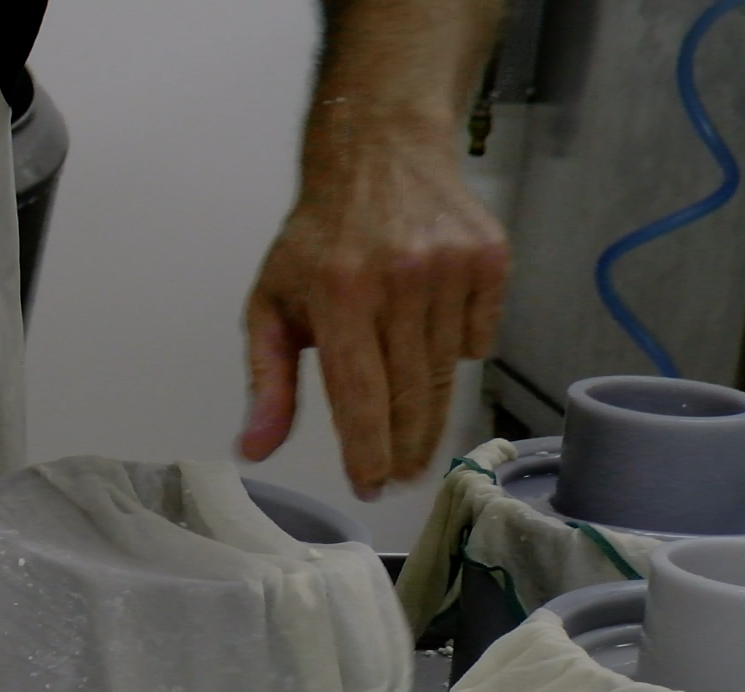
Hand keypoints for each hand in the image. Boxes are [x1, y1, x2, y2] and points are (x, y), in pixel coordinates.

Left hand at [239, 141, 508, 499]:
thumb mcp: (271, 303)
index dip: (367, 450)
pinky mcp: (490, 259)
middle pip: (410, 392)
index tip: (370, 487)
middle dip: (404, 448)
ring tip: (415, 443)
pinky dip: (458, 352)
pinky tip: (433, 345)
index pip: (360, 394)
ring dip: (431, 415)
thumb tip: (254, 448)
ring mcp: (451, 267)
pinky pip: (479, 337)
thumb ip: (266, 380)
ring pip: (447, 371)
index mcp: (339, 293)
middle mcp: (400, 279)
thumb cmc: (318, 238)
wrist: (380, 152)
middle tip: (398, 478)